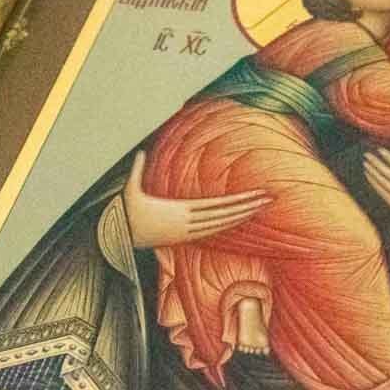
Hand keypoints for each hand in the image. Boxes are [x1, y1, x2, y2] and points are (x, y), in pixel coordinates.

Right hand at [122, 151, 269, 248]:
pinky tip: (240, 219)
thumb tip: (139, 151)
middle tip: (269, 199)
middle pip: (224, 216)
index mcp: (180, 213)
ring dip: (242, 216)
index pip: (216, 207)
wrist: (120, 237)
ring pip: (221, 226)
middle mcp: (188, 224)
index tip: (255, 195)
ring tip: (260, 207)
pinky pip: (212, 232)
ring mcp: (188, 233)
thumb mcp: (129, 191)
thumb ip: (136, 170)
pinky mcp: (184, 237)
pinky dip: (228, 225)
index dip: (237, 202)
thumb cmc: (125, 212)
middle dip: (248, 207)